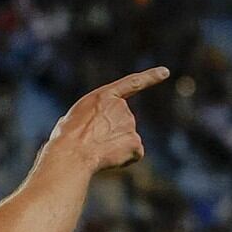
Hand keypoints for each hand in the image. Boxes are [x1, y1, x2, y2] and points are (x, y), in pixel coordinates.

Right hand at [47, 66, 166, 172]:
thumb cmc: (66, 138)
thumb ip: (92, 119)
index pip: (132, 83)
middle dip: (112, 135)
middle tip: (93, 143)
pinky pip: (133, 154)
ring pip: (127, 140)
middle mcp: (121, 107)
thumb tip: (93, 132)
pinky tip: (108, 159)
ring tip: (97, 151)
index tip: (166, 72)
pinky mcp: (135, 143)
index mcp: (104, 96)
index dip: (150, 77)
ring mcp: (130, 125)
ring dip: (115, 148)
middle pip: (123, 124)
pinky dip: (123, 160)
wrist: (72, 154)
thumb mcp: (74, 118)